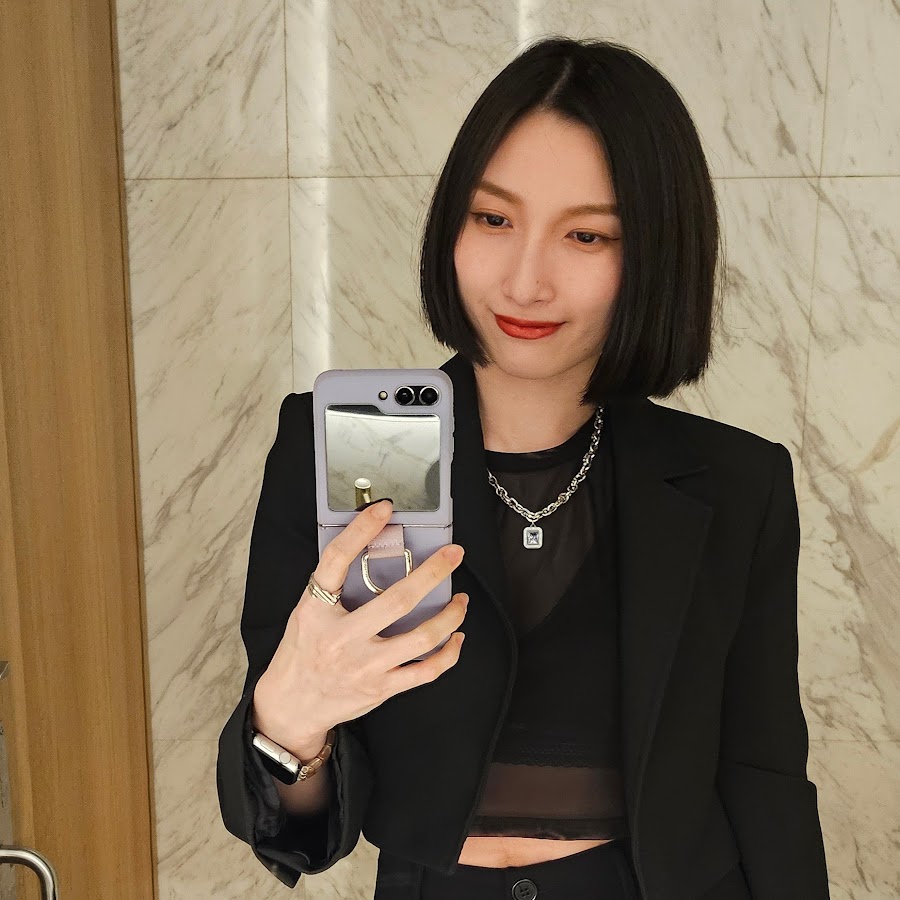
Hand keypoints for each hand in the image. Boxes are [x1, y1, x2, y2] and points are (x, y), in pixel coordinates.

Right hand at [253, 499, 467, 748]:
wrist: (292, 706)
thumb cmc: (303, 651)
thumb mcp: (307, 611)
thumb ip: (333, 585)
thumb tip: (370, 546)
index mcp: (316, 611)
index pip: (336, 561)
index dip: (360, 531)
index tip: (384, 509)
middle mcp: (342, 639)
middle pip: (397, 601)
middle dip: (432, 573)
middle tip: (454, 554)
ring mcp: (365, 667)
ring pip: (421, 639)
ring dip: (450, 616)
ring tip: (460, 600)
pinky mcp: (381, 688)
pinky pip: (426, 672)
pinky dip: (448, 654)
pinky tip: (456, 637)